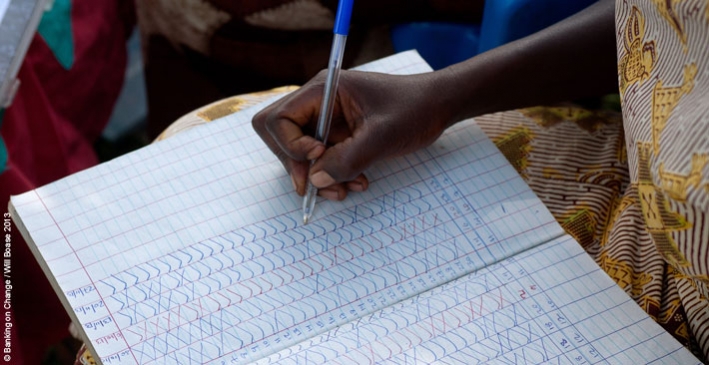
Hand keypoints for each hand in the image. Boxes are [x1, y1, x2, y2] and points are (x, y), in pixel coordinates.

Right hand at [252, 69, 449, 199]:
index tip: (318, 156)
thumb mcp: (383, 136)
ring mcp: (327, 121)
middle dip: (296, 165)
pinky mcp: (338, 137)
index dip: (290, 144)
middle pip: (280, 137)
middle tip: (317, 186)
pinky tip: (355, 183)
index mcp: (323, 90)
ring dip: (317, 177)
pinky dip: (331, 177)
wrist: (438, 107)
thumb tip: (315, 180)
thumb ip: (347, 159)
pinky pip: (321, 161)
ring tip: (345, 189)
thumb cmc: (415, 109)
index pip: (279, 118)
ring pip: (300, 154)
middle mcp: (319, 103)